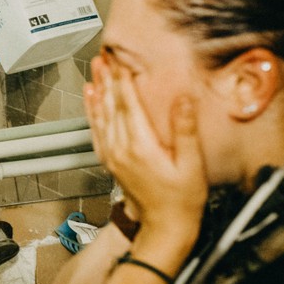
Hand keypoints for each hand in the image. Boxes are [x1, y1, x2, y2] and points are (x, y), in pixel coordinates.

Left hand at [83, 55, 207, 248]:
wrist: (164, 227)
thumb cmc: (182, 200)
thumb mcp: (192, 165)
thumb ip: (185, 131)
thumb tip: (183, 100)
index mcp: (141, 146)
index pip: (129, 104)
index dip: (124, 80)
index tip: (121, 60)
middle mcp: (121, 148)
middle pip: (112, 105)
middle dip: (108, 79)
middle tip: (104, 56)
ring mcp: (112, 154)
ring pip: (101, 115)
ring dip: (98, 90)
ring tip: (95, 69)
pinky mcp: (110, 160)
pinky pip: (96, 129)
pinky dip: (92, 111)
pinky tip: (91, 97)